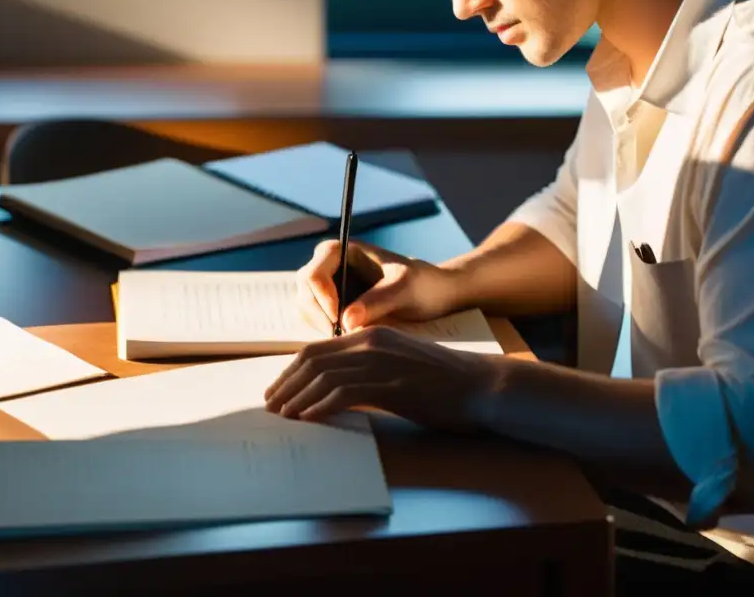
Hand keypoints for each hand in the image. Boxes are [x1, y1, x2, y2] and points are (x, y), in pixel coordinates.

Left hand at [263, 326, 500, 430]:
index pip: (319, 347)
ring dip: (296, 397)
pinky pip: (343, 393)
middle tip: (270, 404)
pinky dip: (319, 405)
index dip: (292, 368)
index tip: (279, 388)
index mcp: (373, 334)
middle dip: (286, 382)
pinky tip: (307, 419)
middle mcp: (372, 341)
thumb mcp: (401, 366)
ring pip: (323, 376)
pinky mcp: (391, 384)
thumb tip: (337, 390)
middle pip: (313, 358)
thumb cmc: (445, 382)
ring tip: (282, 415)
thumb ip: (370, 370)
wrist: (483, 386)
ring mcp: (381, 362)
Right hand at [297, 240, 461, 333]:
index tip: (340, 322)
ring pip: (306, 310)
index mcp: (340, 251)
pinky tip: (349, 342)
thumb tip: (347, 320)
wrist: (433, 295)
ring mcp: (326, 288)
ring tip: (350, 341)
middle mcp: (327, 267)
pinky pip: (315, 323)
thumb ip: (378, 300)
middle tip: (343, 339)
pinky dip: (326, 335)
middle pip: (304, 293)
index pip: (313, 274)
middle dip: (320, 318)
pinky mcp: (330, 308)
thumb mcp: (406, 287)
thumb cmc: (422, 283)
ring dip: (321, 328)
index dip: (321, 299)